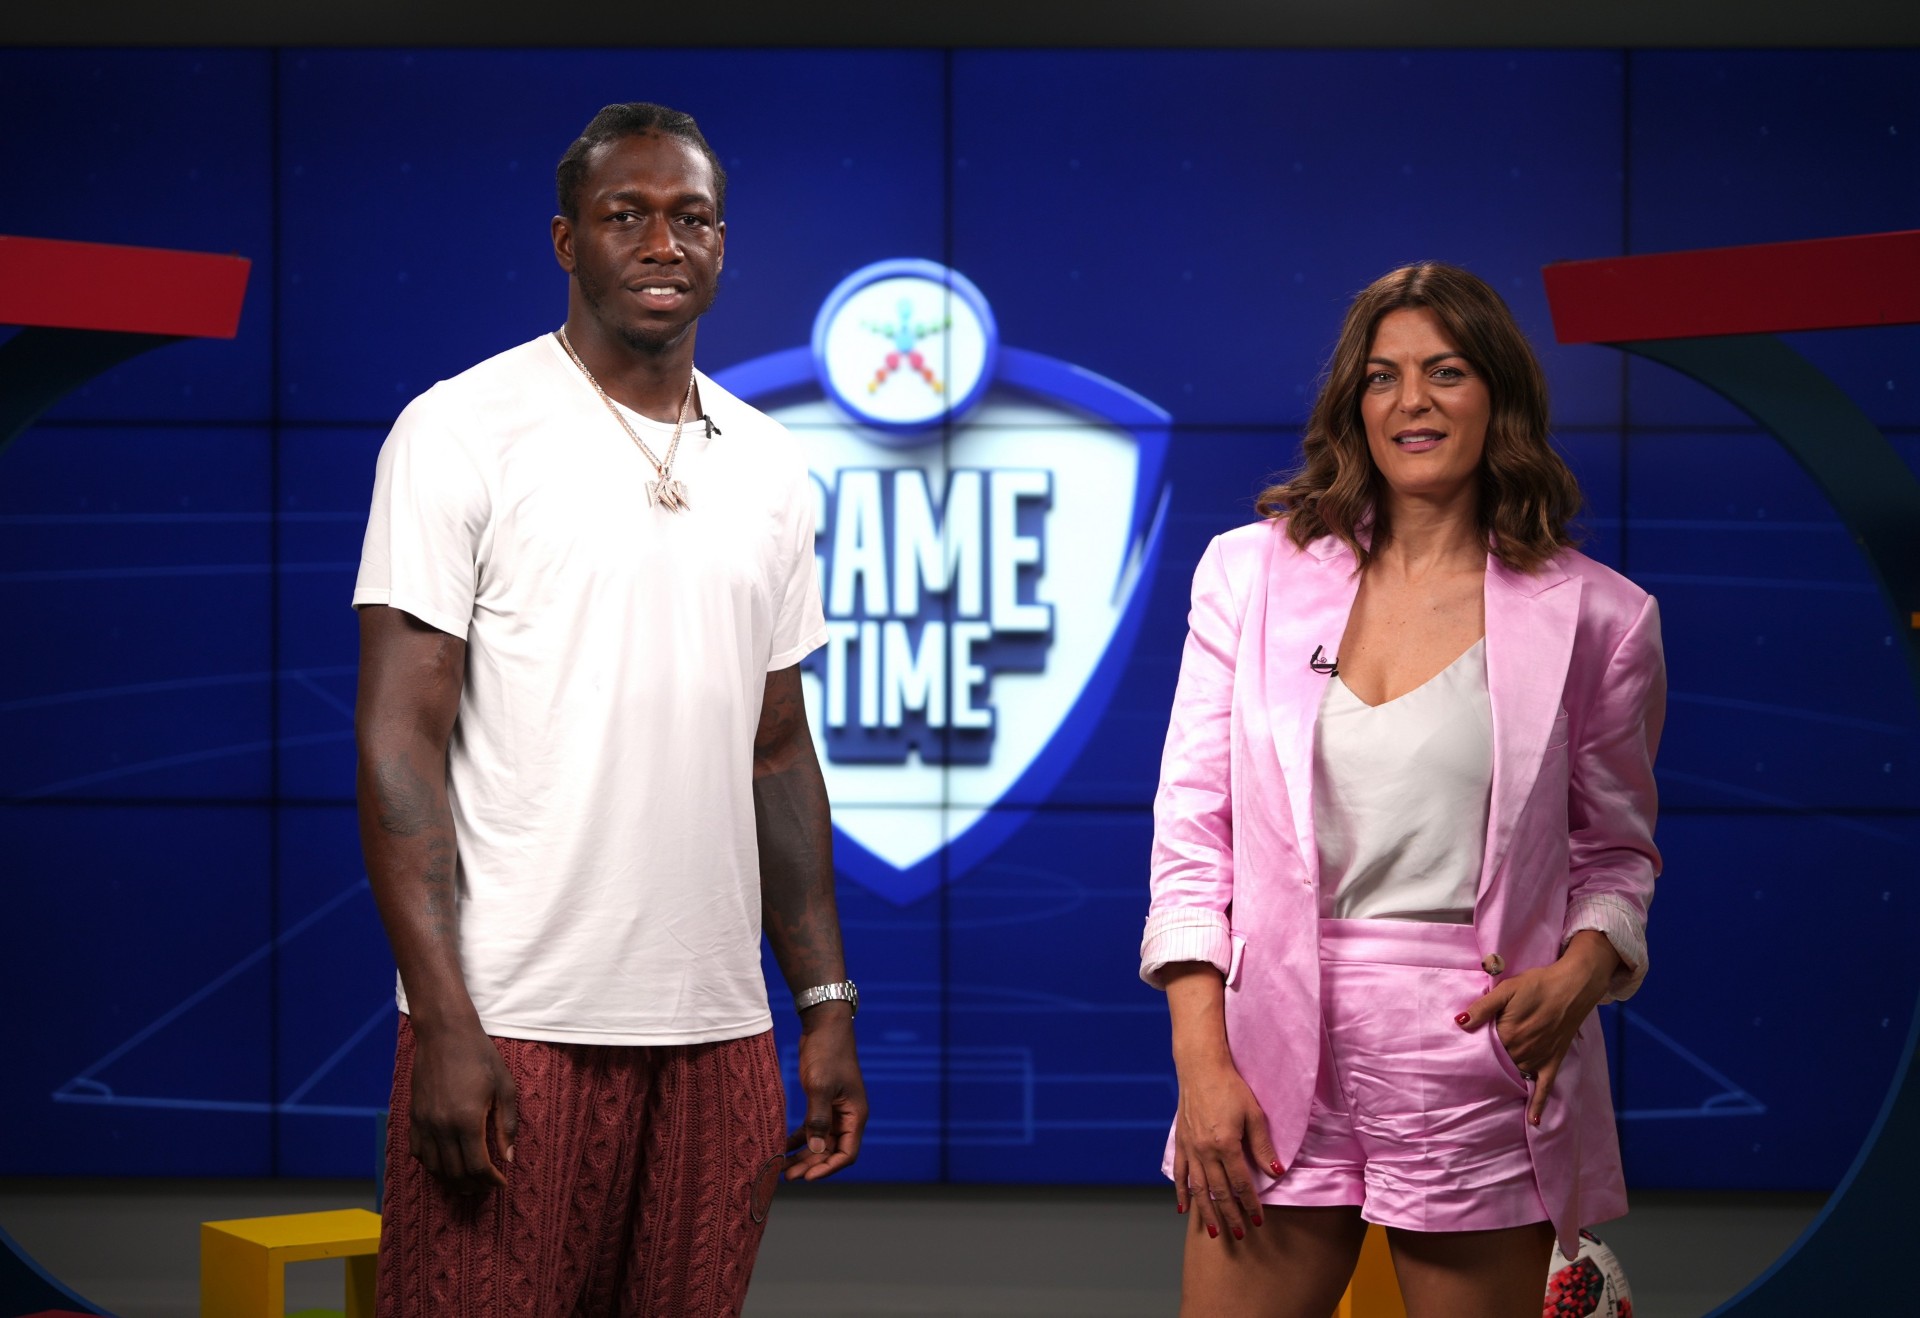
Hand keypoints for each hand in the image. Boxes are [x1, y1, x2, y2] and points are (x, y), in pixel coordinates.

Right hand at [407, 1021, 516, 1193]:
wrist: (444, 1033)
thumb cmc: (479, 1056)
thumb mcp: (503, 1087)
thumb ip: (507, 1125)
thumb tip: (508, 1156)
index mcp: (467, 1120)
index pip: (477, 1166)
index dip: (490, 1180)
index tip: (501, 1183)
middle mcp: (441, 1126)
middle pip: (455, 1172)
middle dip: (473, 1185)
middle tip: (487, 1186)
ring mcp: (424, 1122)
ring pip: (434, 1167)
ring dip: (452, 1180)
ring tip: (468, 1183)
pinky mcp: (413, 1116)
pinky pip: (418, 1152)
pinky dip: (431, 1165)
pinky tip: (445, 1165)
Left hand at [785, 1006, 866, 1180]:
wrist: (824, 1025)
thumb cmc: (827, 1053)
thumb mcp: (821, 1086)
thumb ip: (818, 1118)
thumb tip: (813, 1150)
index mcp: (855, 1114)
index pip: (847, 1154)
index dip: (828, 1168)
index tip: (807, 1177)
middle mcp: (847, 1116)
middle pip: (831, 1151)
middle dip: (810, 1165)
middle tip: (787, 1176)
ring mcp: (834, 1110)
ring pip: (819, 1142)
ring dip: (803, 1155)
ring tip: (781, 1168)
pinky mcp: (821, 1102)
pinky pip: (811, 1128)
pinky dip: (798, 1138)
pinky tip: (782, 1146)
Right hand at [1172, 1053, 1279, 1242]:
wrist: (1200, 1068)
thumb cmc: (1230, 1087)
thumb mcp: (1253, 1114)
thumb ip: (1263, 1146)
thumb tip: (1276, 1172)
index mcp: (1226, 1145)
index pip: (1241, 1183)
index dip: (1250, 1203)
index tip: (1258, 1220)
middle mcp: (1205, 1151)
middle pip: (1219, 1191)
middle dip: (1230, 1215)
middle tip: (1238, 1234)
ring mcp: (1190, 1148)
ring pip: (1198, 1188)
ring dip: (1206, 1211)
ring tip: (1213, 1231)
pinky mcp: (1180, 1142)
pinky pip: (1180, 1173)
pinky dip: (1181, 1192)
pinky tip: (1184, 1208)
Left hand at [1459, 932, 1618, 1124]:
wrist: (1573, 986)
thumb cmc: (1537, 984)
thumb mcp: (1506, 990)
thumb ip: (1483, 1008)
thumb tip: (1460, 1023)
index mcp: (1508, 1033)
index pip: (1484, 1051)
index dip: (1472, 1054)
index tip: (1458, 1061)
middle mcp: (1523, 1050)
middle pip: (1499, 1065)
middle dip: (1486, 1070)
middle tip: (1467, 1080)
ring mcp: (1539, 1057)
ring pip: (1517, 1075)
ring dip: (1504, 1084)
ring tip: (1486, 1095)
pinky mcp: (1554, 1060)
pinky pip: (1545, 1086)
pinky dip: (1539, 1104)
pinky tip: (1533, 1121)